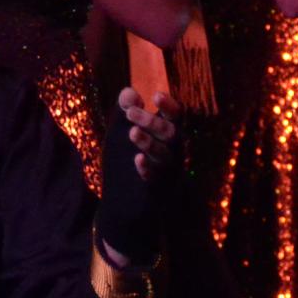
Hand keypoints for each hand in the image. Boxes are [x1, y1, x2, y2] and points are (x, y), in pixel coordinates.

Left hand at [97, 87, 181, 264]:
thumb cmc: (125, 166)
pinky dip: (148, 169)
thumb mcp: (122, 136)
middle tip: (129, 113)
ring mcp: (169, 172)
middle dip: (152, 121)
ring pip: (166, 155)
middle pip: (171, 133)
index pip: (175, 118)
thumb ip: (127, 115)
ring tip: (131, 133)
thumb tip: (127, 90)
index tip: (156, 95)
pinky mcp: (160, 190)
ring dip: (149, 142)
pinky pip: (158, 178)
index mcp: (167, 136)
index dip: (169, 106)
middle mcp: (173, 153)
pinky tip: (138, 160)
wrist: (124, 207)